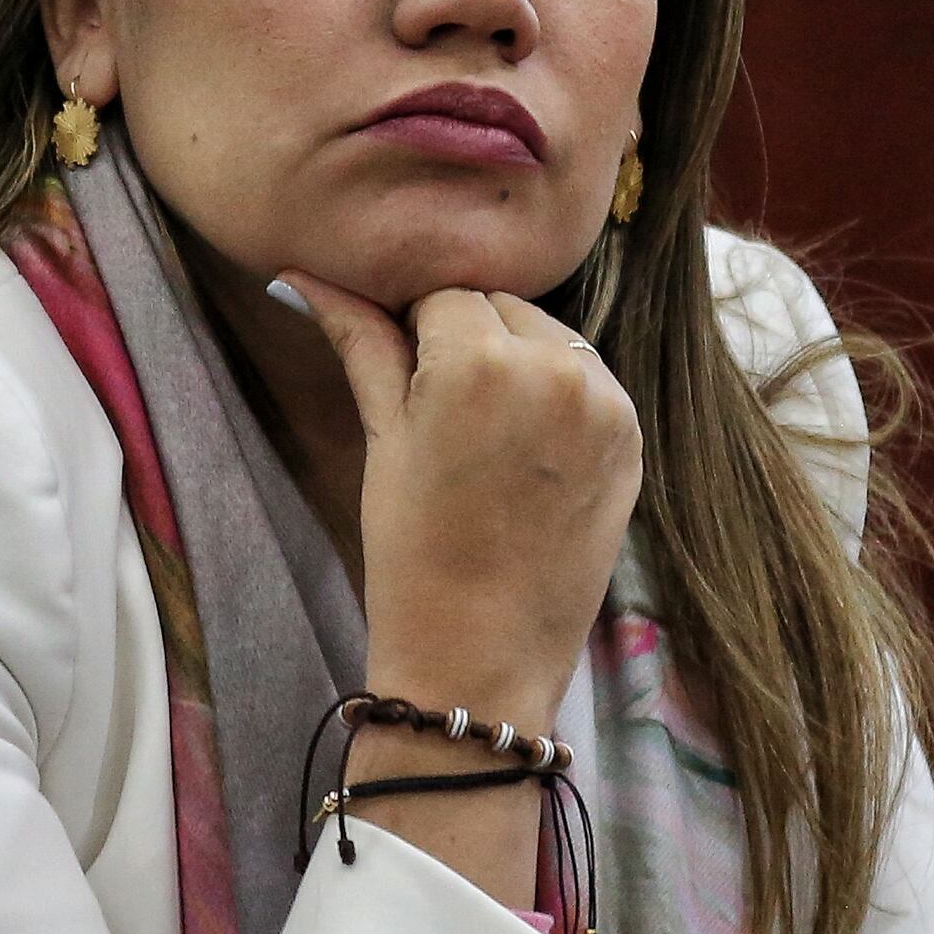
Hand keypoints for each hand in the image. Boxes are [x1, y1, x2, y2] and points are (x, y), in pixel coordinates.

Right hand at [283, 276, 638, 735]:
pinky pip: (589, 381)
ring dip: (519, 361)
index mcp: (480, 360)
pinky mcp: (632, 438)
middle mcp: (555, 366)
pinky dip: (559, 397)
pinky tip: (528, 455)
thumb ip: (360, 343)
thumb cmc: (414, 553)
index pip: (444, 295)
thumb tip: (302, 276)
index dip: (416, 332)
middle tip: (443, 413)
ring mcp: (605, 402)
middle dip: (470, 339)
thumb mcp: (383, 440)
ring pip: (551, 337)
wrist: (481, 656)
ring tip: (488, 437)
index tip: (406, 383)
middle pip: (502, 306)